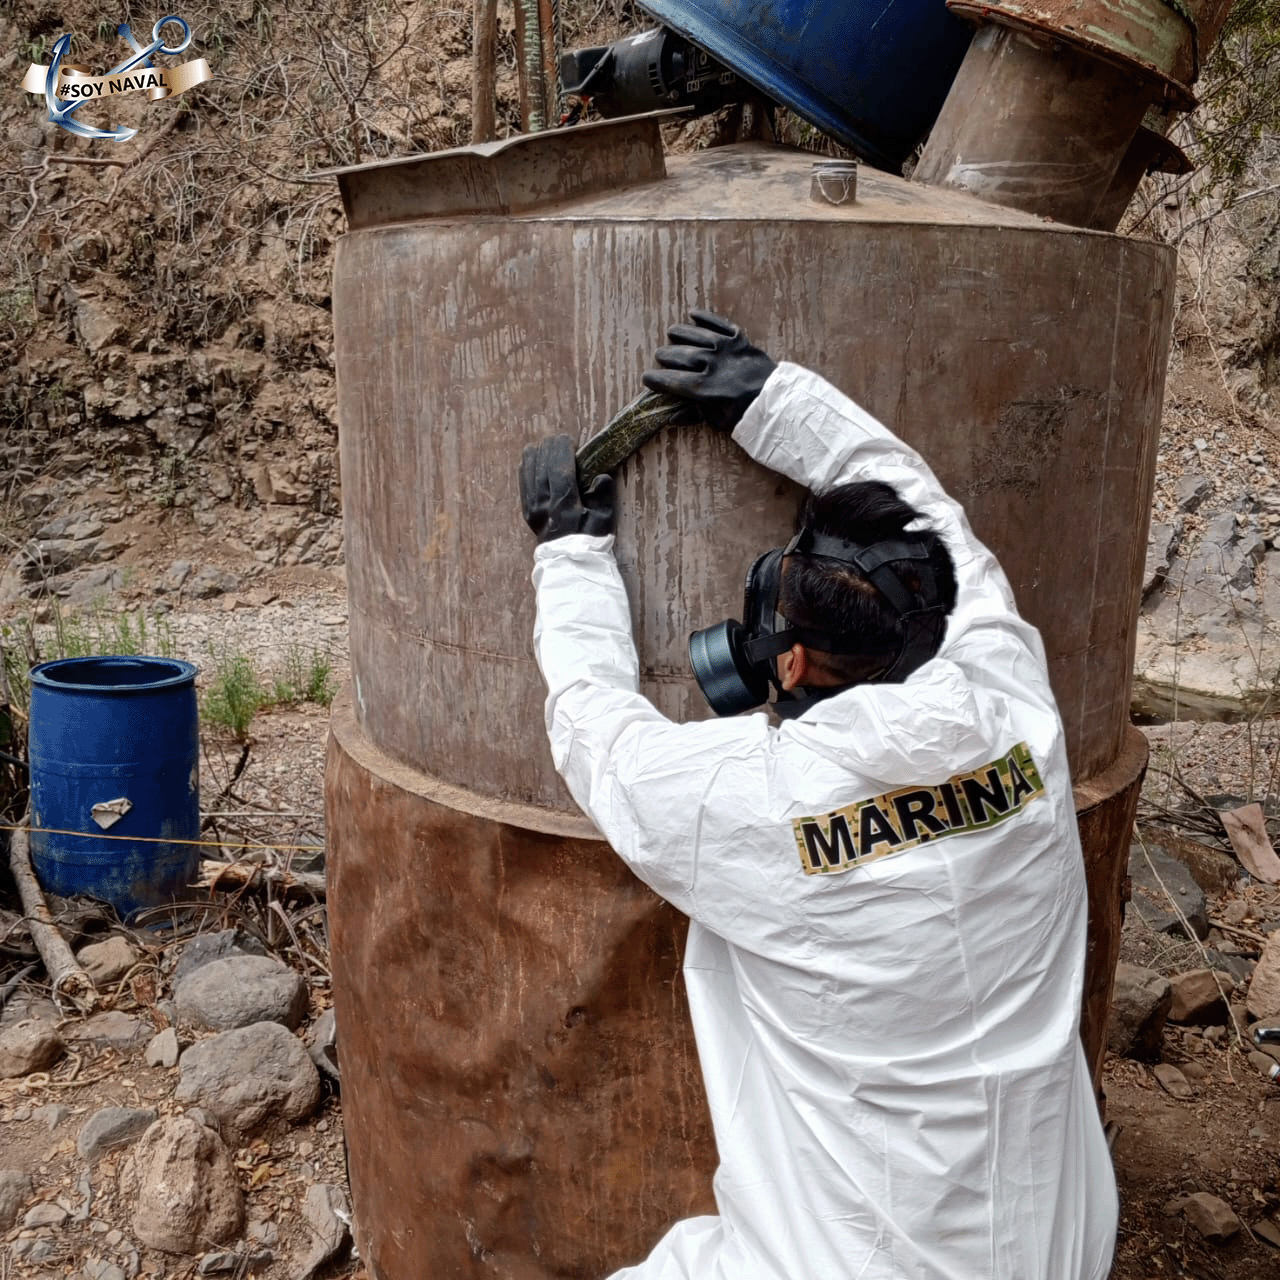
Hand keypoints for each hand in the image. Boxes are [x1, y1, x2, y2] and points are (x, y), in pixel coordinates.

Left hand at [520, 434, 615, 543]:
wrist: (569, 564)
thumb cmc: (590, 541)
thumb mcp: (604, 521)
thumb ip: (604, 497)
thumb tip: (601, 476)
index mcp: (564, 506)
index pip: (559, 470)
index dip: (562, 451)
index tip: (568, 439)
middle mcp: (545, 506)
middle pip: (543, 469)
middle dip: (549, 450)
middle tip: (557, 438)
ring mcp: (533, 510)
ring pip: (529, 475)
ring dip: (535, 457)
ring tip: (541, 444)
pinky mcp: (527, 513)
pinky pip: (523, 486)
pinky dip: (525, 470)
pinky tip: (528, 460)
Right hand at [642, 309, 776, 430]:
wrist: (778, 400)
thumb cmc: (746, 414)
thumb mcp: (718, 421)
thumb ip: (693, 415)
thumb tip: (669, 418)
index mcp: (705, 389)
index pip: (673, 381)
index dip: (657, 379)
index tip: (646, 378)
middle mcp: (712, 365)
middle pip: (681, 356)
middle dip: (666, 356)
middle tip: (660, 356)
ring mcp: (726, 349)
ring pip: (696, 335)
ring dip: (680, 333)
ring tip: (671, 333)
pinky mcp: (739, 339)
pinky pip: (718, 323)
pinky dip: (705, 317)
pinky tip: (692, 314)